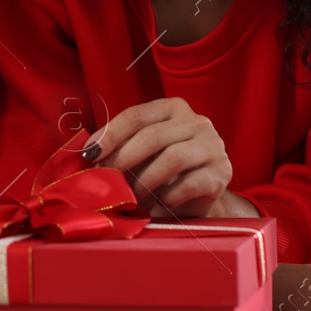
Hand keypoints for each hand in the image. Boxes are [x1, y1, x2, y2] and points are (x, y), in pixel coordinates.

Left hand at [87, 97, 231, 217]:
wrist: (198, 196)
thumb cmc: (163, 170)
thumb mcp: (143, 152)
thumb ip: (122, 146)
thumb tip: (89, 154)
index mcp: (172, 108)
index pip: (136, 116)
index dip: (110, 135)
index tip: (90, 154)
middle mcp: (196, 121)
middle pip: (152, 136)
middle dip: (124, 160)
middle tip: (107, 180)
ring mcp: (212, 145)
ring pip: (171, 159)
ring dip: (145, 181)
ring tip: (132, 197)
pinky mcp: (221, 172)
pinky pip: (189, 183)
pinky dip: (168, 196)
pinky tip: (159, 202)